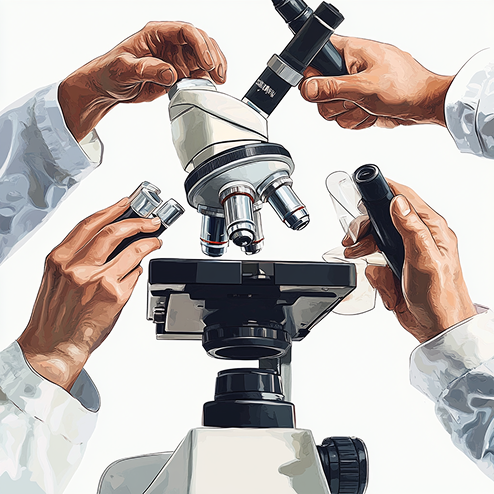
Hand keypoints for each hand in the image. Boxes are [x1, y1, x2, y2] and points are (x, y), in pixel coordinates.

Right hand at [17, 198, 161, 389]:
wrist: (53, 346)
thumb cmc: (54, 315)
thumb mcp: (55, 277)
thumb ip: (76, 256)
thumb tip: (106, 239)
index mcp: (59, 259)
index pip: (89, 224)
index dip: (111, 209)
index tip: (125, 203)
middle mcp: (78, 268)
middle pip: (114, 232)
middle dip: (137, 222)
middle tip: (150, 221)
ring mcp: (99, 281)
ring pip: (132, 251)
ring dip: (149, 243)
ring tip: (155, 241)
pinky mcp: (116, 296)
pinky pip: (135, 275)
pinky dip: (139, 268)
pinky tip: (138, 269)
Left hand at [59, 21, 226, 140]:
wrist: (108, 87)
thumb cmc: (110, 72)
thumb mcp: (124, 69)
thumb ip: (147, 70)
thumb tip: (171, 73)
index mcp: (155, 33)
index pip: (185, 31)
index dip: (200, 45)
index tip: (207, 63)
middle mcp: (169, 42)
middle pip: (200, 41)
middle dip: (213, 56)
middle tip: (218, 74)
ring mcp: (175, 57)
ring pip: (203, 55)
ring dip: (215, 66)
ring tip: (219, 80)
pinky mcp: (178, 72)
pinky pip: (198, 72)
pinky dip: (207, 78)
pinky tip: (210, 85)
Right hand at [300, 35, 453, 128]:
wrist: (424, 105)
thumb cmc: (406, 87)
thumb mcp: (365, 87)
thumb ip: (333, 87)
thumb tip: (308, 88)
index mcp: (350, 52)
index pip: (315, 59)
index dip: (314, 76)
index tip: (325, 88)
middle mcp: (348, 69)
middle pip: (320, 92)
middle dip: (336, 103)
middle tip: (355, 100)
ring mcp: (353, 88)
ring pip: (331, 109)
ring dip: (350, 114)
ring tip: (368, 106)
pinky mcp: (358, 103)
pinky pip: (344, 118)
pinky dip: (358, 120)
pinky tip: (371, 112)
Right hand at [343, 180, 475, 342]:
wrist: (437, 327)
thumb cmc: (441, 297)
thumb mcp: (425, 259)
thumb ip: (411, 229)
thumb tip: (398, 203)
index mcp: (432, 229)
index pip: (406, 198)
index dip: (386, 190)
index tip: (367, 190)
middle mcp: (419, 237)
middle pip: (384, 218)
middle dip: (366, 227)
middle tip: (353, 236)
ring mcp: (407, 253)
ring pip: (376, 240)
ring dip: (364, 247)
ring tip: (355, 253)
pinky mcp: (397, 267)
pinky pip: (376, 263)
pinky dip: (373, 271)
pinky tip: (382, 280)